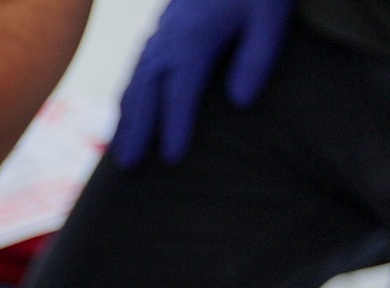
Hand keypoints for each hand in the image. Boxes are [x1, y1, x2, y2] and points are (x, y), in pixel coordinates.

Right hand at [112, 0, 292, 166]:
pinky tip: (129, 107)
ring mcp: (161, 32)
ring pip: (135, 80)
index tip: (172, 160)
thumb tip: (241, 102)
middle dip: (136, 131)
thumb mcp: (270, 18)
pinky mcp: (164, 26)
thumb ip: (256, 59)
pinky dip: (128, 93)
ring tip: (119, 148)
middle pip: (145, 93)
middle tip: (128, 166)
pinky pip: (137, 66)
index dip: (175, 127)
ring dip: (126, 116)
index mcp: (194, 40)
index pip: (179, 94)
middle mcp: (169, 39)